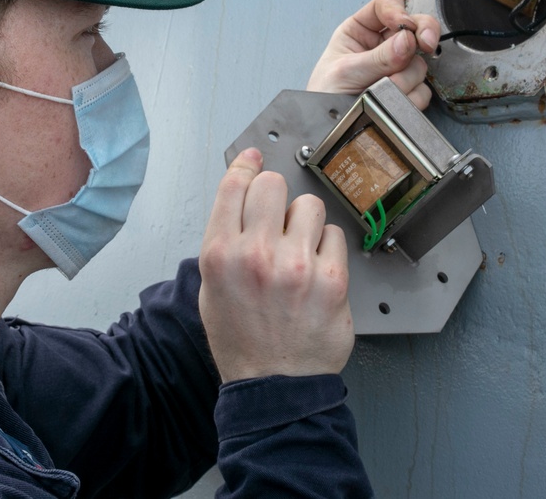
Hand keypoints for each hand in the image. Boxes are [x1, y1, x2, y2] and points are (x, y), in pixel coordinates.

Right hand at [198, 148, 353, 382]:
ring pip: (309, 205)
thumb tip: (242, 196)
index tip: (253, 160)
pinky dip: (327, 247)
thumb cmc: (241, 339)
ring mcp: (296, 266)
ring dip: (304, 221)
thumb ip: (224, 240)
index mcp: (220, 255)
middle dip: (275, 196)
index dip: (245, 166)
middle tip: (277, 217)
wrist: (274, 385)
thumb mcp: (211, 287)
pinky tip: (317, 268)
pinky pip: (334, 235)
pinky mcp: (331, 280)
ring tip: (299, 249)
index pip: (234, 186)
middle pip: (272, 184)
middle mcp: (256, 255)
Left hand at [306, 0, 439, 109]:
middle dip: (422, 35)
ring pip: (419, 63)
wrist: (327, 129)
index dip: (399, 12)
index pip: (386, 6)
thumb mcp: (346, 70)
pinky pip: (421, 89)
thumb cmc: (324, 94)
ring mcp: (396, 67)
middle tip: (426, 44)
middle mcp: (381, 45)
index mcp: (360, 31)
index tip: (405, 26)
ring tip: (380, 90)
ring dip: (404, 78)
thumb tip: (407, 41)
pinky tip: (390, 102)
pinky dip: (409, 97)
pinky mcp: (405, 89)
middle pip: (415, 27)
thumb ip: (378, 57)